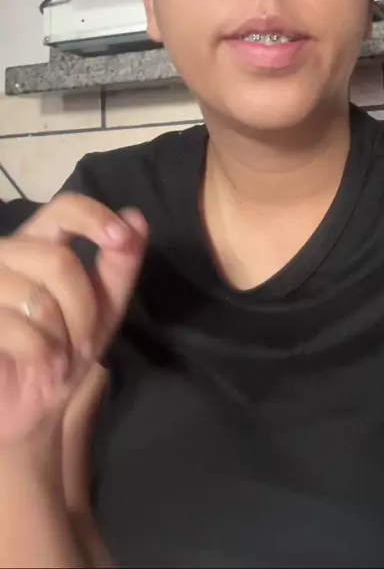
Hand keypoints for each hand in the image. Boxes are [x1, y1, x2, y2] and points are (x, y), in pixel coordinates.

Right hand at [0, 194, 146, 457]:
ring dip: (63, 337)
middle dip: (84, 310)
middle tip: (87, 345)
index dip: (93, 217)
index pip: (63, 207)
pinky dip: (43, 354)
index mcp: (39, 244)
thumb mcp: (103, 311)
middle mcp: (7, 255)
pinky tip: (46, 369)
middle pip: (57, 261)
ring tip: (62, 359)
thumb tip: (136, 217)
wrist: (30, 410)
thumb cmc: (63, 353)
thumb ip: (119, 266)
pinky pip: (17, 328)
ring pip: (37, 297)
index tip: (120, 238)